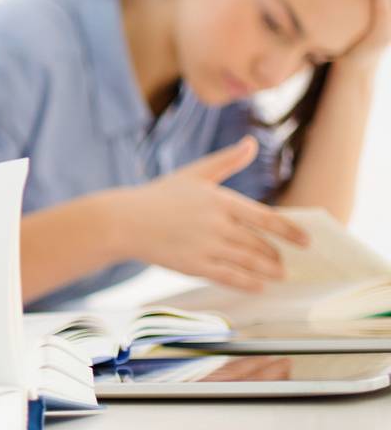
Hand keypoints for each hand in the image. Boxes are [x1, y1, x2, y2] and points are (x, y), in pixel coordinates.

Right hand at [112, 137, 308, 290]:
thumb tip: (252, 143)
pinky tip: (259, 285)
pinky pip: (229, 277)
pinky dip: (248, 283)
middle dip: (277, 256)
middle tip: (285, 262)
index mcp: (219, 200)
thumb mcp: (194, 173)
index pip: (266, 218)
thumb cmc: (159, 196)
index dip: (290, 232)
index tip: (306, 241)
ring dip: (269, 271)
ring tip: (279, 274)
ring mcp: (205, 246)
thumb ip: (227, 161)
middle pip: (260, 244)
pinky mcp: (193, 265)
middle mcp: (216, 224)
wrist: (123, 221)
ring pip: (249, 263)